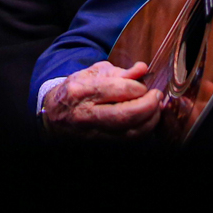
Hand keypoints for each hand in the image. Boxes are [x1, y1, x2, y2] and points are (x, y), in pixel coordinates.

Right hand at [42, 60, 164, 138]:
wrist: (55, 115)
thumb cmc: (76, 90)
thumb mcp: (92, 73)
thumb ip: (119, 72)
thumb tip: (142, 68)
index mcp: (81, 91)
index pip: (117, 90)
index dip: (137, 88)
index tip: (144, 85)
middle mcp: (86, 114)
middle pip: (124, 115)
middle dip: (148, 106)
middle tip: (157, 97)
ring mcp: (93, 132)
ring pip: (129, 132)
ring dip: (150, 121)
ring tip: (156, 108)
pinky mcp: (101, 144)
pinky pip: (128, 140)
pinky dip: (143, 130)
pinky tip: (148, 120)